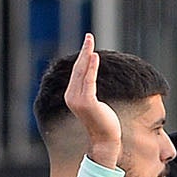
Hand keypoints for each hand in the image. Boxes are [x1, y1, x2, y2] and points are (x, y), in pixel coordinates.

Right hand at [63, 31, 120, 169]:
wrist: (105, 140)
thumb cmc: (102, 123)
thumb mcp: (95, 104)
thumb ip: (90, 92)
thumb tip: (93, 81)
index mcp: (72, 96)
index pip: (77, 72)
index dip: (82, 56)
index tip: (88, 43)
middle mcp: (72, 97)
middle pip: (78, 69)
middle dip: (84, 51)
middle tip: (89, 36)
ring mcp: (78, 100)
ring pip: (83, 72)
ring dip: (87, 55)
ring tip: (90, 41)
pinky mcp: (87, 102)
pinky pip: (89, 81)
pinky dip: (92, 68)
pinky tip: (95, 56)